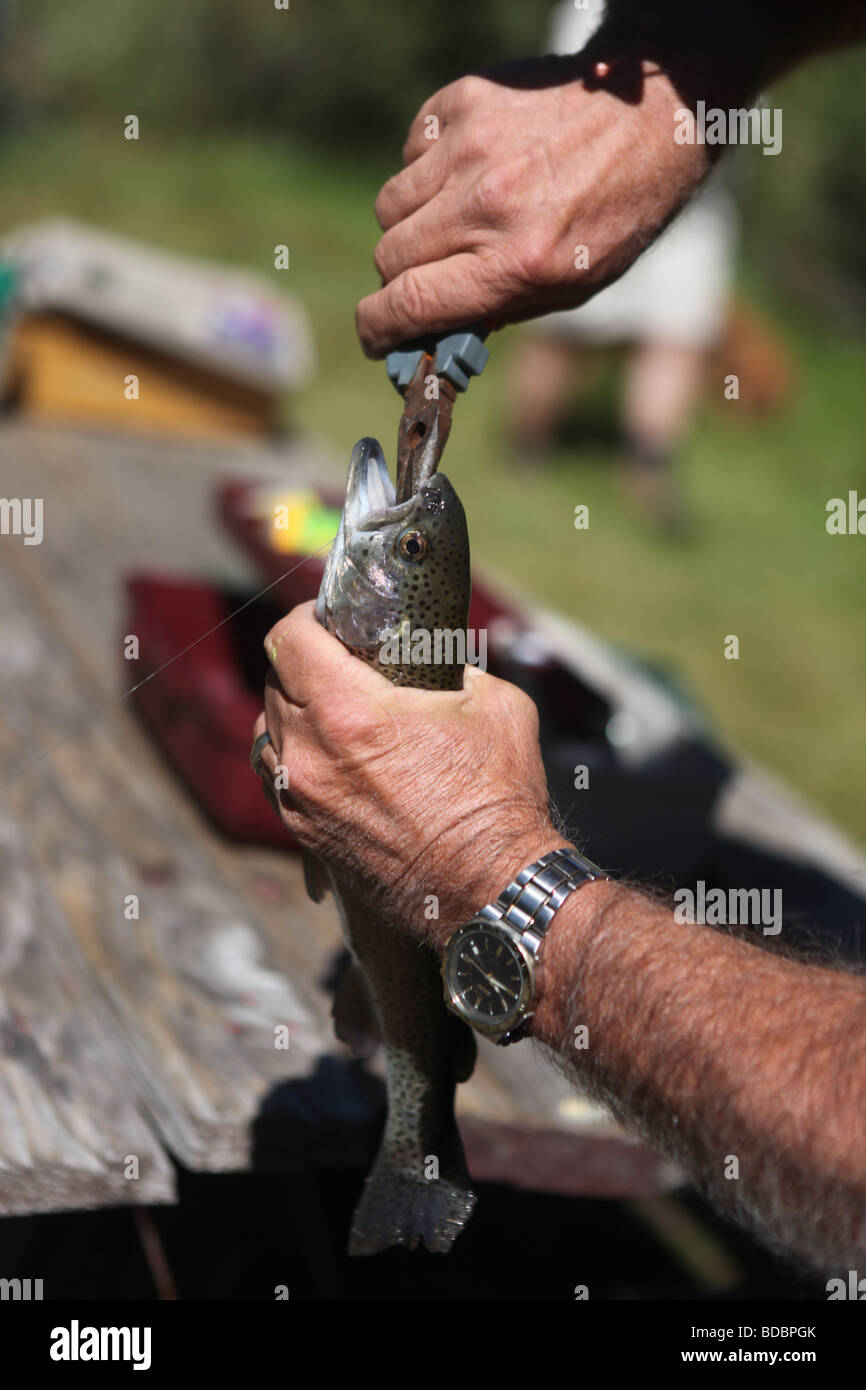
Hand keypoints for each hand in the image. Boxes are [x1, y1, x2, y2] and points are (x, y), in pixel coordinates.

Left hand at [253, 603, 564, 944]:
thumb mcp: (494, 706)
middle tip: (338, 658)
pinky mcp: (306, 836)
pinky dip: (297, 760)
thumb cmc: (497, 801)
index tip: (326, 617)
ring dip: (292, 713)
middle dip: (303, 662)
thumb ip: (456, 669)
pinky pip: (280, 781)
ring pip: (268, 736)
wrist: (491, 890)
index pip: (288, 640)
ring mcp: (302, 801)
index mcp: (348, 714)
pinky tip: (333, 758)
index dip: (306, 618)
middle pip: (275, 684)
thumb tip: (442, 660)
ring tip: (331, 709)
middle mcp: (311, 756)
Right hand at [356, 55, 710, 356]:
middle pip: (388, 256)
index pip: (407, 303)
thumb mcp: (570, 289)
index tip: (376, 337)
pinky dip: (426, 172)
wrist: (652, 115)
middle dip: (398, 279)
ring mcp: (470, 146)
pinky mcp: (464, 101)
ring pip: (390, 206)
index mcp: (516, 262)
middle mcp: (486, 204)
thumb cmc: (616, 214)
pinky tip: (468, 173)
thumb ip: (495, 309)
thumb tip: (428, 330)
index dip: (377, 328)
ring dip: (410, 226)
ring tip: (456, 221)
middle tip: (428, 277)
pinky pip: (410, 153)